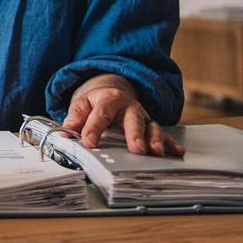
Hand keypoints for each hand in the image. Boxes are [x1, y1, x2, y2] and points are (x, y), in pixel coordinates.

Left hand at [62, 73, 184, 156]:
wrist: (112, 90)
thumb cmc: (95, 101)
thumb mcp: (81, 104)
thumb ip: (74, 118)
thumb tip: (65, 132)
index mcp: (108, 99)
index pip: (101, 113)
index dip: (94, 128)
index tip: (89, 142)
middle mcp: (129, 106)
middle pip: (133, 118)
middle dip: (134, 134)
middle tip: (136, 149)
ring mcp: (141, 116)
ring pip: (150, 126)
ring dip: (154, 139)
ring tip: (155, 152)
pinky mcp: (149, 126)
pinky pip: (162, 134)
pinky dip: (170, 143)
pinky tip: (177, 152)